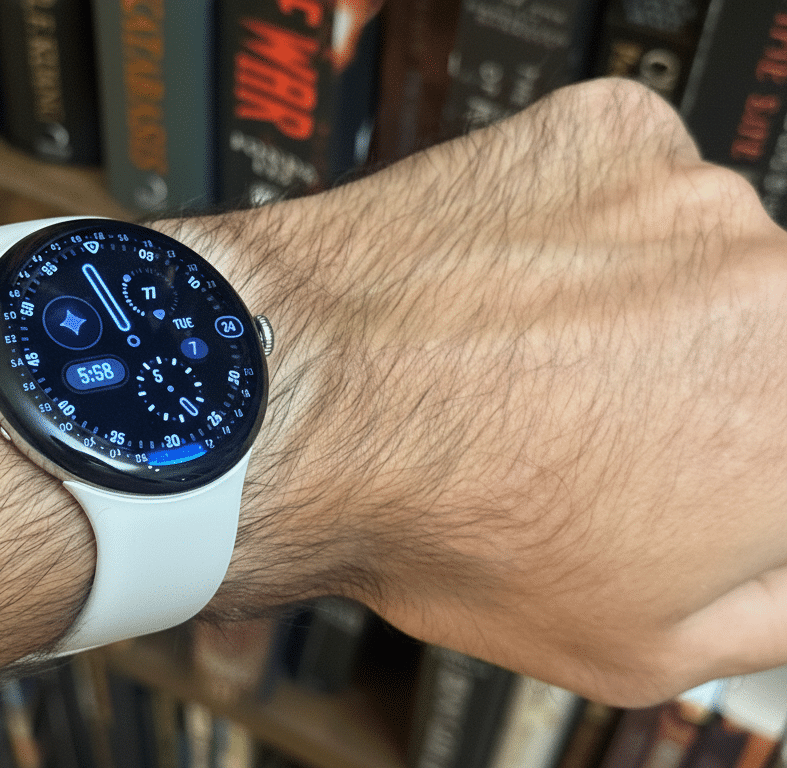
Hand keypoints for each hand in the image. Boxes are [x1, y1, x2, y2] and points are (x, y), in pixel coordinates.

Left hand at [188, 78, 786, 705]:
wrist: (298, 401)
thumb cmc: (451, 526)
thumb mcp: (647, 649)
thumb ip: (775, 604)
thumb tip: (785, 561)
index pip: (786, 443)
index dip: (743, 476)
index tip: (684, 483)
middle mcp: (782, 288)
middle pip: (766, 344)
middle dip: (703, 391)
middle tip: (593, 432)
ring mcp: (695, 193)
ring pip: (699, 262)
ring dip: (641, 307)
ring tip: (528, 361)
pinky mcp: (610, 132)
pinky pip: (626, 190)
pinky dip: (583, 233)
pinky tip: (508, 291)